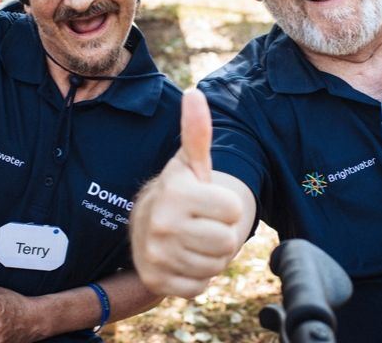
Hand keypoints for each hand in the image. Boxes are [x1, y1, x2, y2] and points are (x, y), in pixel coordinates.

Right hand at [130, 89, 245, 297]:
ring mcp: (156, 255)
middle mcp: (162, 224)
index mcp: (176, 193)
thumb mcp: (191, 162)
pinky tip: (183, 259)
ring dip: (210, 257)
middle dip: (222, 235)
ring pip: (215, 267)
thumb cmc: (181, 191)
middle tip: (203, 224)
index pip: (235, 211)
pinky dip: (196, 277)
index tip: (210, 202)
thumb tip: (195, 94)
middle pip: (227, 243)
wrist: (146, 224)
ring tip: (193, 240)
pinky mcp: (156, 282)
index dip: (229, 207)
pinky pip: (199, 287)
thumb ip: (198, 131)